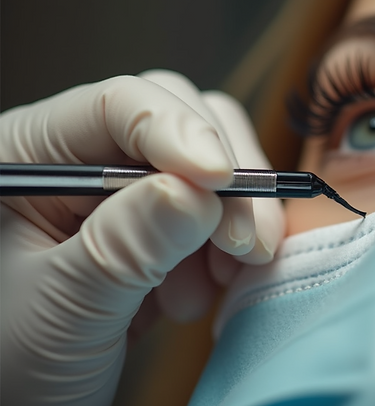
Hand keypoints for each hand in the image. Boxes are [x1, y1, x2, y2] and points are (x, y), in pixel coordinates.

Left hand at [0, 70, 284, 404]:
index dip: (177, 130)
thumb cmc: (8, 371)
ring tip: (219, 281)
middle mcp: (80, 160)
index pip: (114, 107)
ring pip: (212, 163)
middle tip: (247, 244)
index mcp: (26, 157)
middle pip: (179, 121)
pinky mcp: (163, 226)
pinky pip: (223, 208)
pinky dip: (235, 244)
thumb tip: (196, 190)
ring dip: (235, 218)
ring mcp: (126, 192)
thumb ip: (124, 246)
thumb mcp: (62, 310)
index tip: (222, 182)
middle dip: (225, 180)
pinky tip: (210, 288)